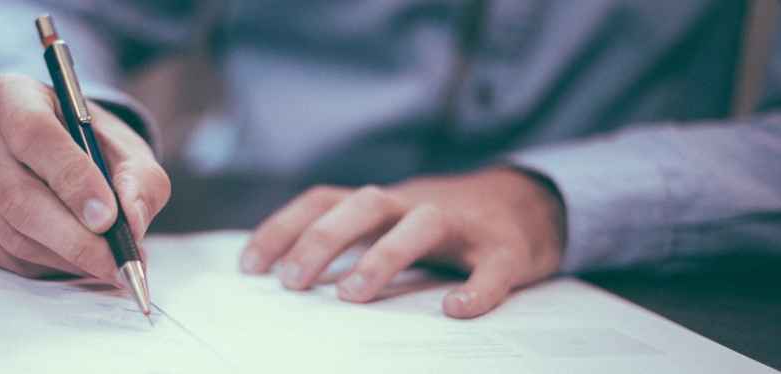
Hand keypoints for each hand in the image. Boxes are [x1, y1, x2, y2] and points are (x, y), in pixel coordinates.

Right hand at [0, 73, 169, 281]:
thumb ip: (140, 180)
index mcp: (11, 95)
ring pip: (12, 234)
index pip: (33, 135)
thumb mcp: (128, 151)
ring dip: (67, 257)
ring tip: (108, 263)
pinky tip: (75, 259)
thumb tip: (132, 219)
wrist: (60, 156)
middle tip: (118, 261)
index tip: (108, 217)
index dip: (72, 179)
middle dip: (75, 238)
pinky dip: (46, 266)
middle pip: (18, 196)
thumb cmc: (93, 148)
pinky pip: (2, 255)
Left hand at [239, 168, 564, 317]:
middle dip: (323, 239)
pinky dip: (477, 288)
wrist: (530, 203)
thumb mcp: (391, 223)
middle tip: (292, 282)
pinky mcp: (506, 250)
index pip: (324, 200)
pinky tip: (457, 310)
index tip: (250, 266)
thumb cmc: (444, 225)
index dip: (283, 228)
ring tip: (352, 295)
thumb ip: (350, 241)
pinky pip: (492, 267)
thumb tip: (288, 278)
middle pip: (365, 204)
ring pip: (422, 224)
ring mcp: (463, 225)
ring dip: (384, 255)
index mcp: (383, 203)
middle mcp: (416, 205)